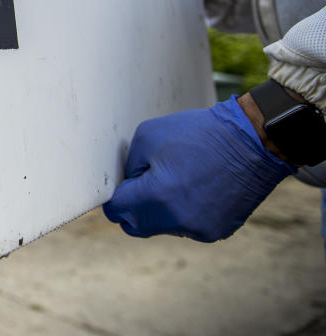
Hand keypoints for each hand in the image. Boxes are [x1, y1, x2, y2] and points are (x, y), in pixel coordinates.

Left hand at [103, 96, 293, 241]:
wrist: (252, 142)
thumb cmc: (199, 133)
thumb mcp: (148, 136)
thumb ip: (128, 166)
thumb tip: (126, 185)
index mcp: (157, 196)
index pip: (116, 211)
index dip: (114, 198)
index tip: (118, 189)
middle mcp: (177, 219)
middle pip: (135, 227)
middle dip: (131, 210)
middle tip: (138, 188)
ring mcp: (198, 229)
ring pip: (161, 227)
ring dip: (159, 210)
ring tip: (177, 180)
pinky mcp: (216, 232)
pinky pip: (186, 227)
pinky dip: (183, 212)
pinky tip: (196, 188)